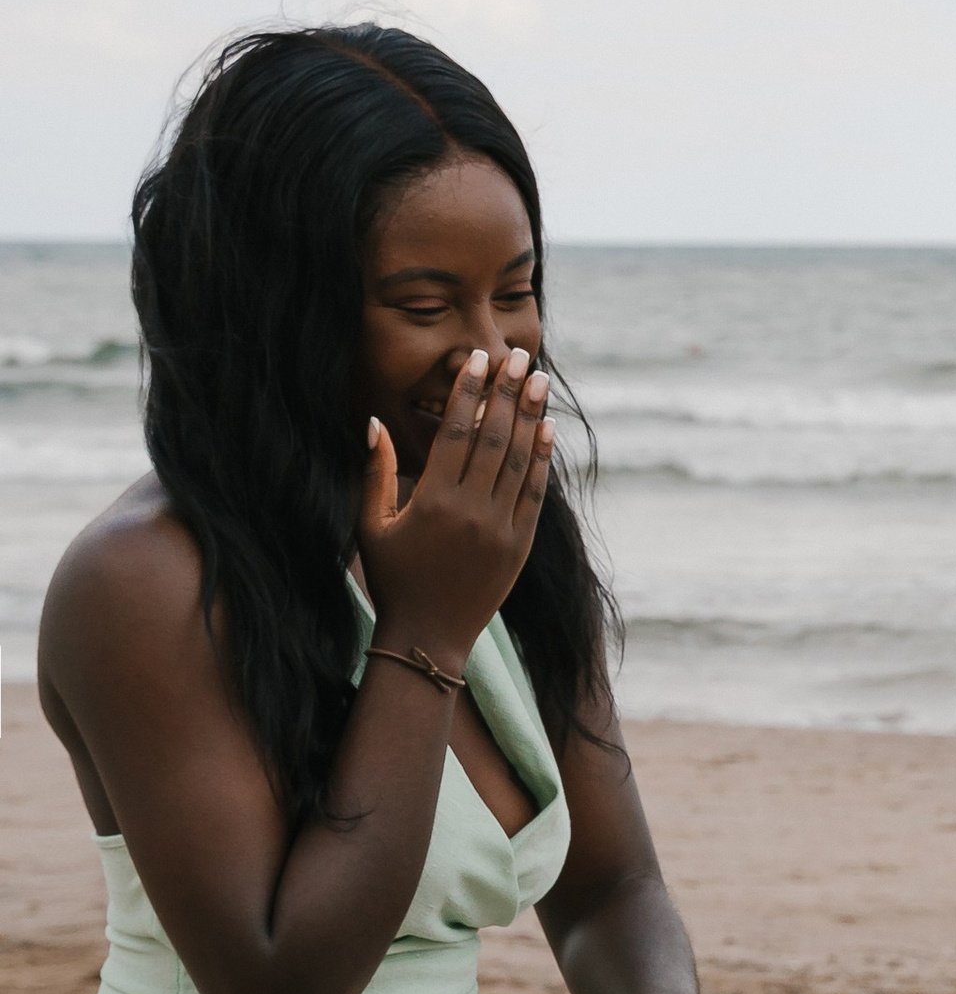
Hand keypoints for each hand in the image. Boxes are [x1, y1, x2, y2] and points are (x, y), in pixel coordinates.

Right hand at [358, 349, 552, 668]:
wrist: (429, 638)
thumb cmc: (393, 580)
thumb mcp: (371, 526)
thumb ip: (374, 473)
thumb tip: (375, 421)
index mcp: (432, 501)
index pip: (455, 431)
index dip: (469, 391)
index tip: (478, 358)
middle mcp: (470, 511)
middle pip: (493, 437)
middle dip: (507, 392)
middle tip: (518, 355)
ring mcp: (500, 529)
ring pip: (518, 460)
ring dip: (530, 415)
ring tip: (538, 379)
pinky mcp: (519, 546)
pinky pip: (534, 493)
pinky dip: (541, 459)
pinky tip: (546, 428)